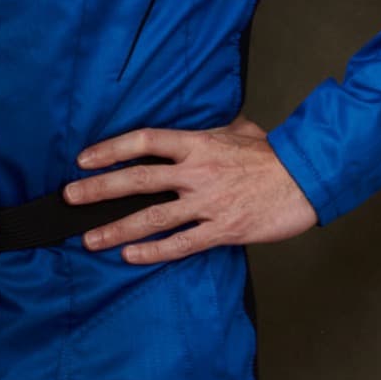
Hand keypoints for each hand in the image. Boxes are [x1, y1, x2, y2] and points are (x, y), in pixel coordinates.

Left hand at [66, 117, 317, 264]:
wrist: (310, 178)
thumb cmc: (275, 155)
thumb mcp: (242, 131)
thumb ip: (215, 130)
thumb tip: (208, 124)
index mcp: (199, 144)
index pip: (145, 141)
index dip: (111, 149)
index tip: (84, 159)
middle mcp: (198, 173)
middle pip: (138, 180)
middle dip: (98, 189)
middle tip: (70, 197)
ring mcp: (209, 203)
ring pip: (152, 217)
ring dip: (116, 228)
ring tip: (89, 238)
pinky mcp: (222, 230)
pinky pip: (181, 244)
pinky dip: (153, 251)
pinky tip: (129, 255)